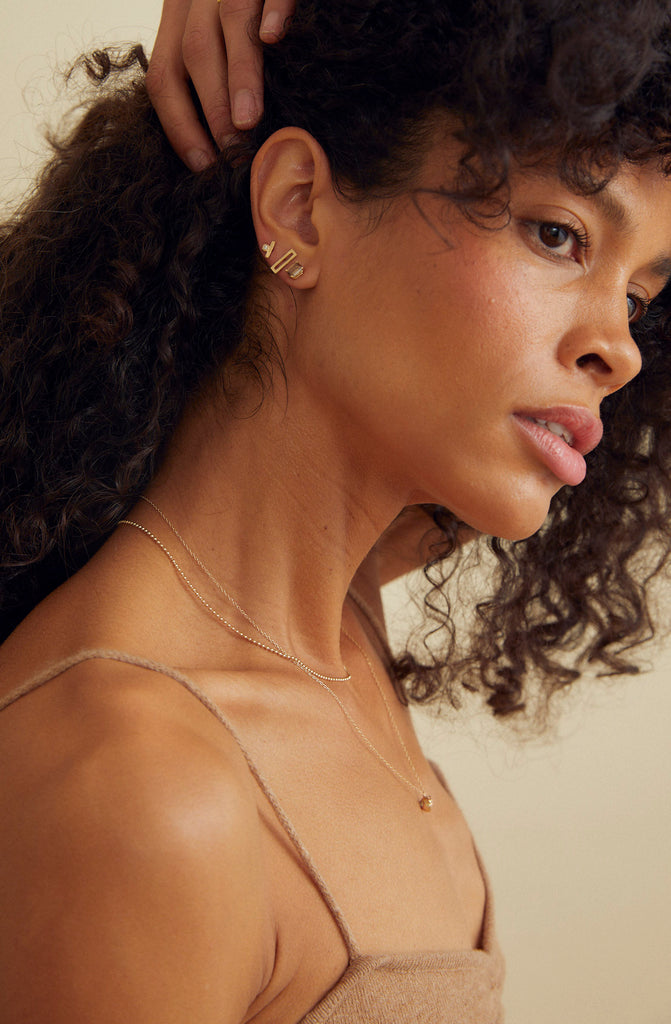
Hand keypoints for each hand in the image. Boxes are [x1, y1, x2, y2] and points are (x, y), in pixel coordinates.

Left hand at [146, 0, 294, 171]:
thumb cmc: (250, 13)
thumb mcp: (213, 37)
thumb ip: (212, 77)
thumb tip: (222, 145)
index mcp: (178, 19)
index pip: (163, 76)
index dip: (177, 123)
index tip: (202, 164)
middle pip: (193, 54)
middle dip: (210, 110)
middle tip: (232, 152)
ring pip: (228, 23)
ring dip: (238, 76)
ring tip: (248, 123)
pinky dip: (272, 10)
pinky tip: (275, 38)